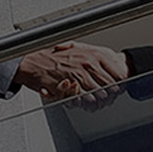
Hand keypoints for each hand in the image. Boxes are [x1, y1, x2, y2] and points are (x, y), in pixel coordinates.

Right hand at [14, 42, 128, 103]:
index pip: (118, 72)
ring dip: (100, 100)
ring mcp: (80, 74)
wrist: (32, 62)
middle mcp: (89, 63)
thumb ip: (96, 56)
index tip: (119, 87)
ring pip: (100, 93)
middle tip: (109, 98)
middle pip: (111, 85)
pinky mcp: (71, 86)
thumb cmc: (54, 56)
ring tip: (97, 101)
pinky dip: (88, 102)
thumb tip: (114, 62)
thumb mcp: (79, 49)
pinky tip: (86, 101)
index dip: (120, 83)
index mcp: (94, 54)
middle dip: (112, 94)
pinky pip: (86, 99)